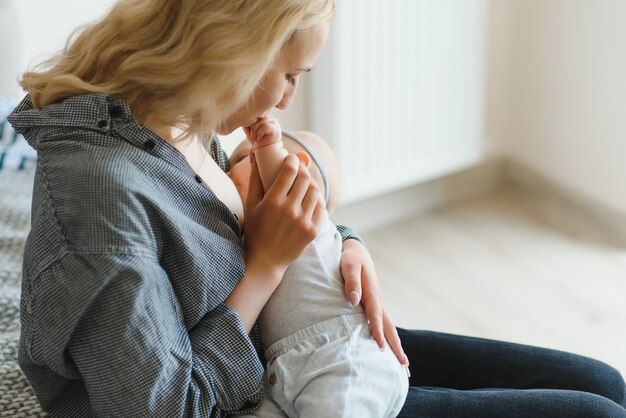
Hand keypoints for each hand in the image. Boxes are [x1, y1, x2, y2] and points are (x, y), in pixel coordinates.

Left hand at [243, 117, 281, 148]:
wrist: (265, 153)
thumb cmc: (259, 143)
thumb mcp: (250, 132)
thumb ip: (247, 126)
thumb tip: (243, 120)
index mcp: (266, 119)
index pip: (256, 115)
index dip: (251, 122)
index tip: (249, 132)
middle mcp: (272, 120)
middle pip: (258, 117)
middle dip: (253, 127)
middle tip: (252, 136)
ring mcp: (275, 124)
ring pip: (261, 121)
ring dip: (255, 130)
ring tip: (256, 138)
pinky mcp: (276, 129)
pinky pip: (265, 126)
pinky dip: (260, 133)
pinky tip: (260, 138)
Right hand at [243, 150, 324, 277]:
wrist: (265, 260)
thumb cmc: (255, 230)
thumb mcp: (251, 205)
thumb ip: (254, 180)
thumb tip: (256, 158)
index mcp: (273, 202)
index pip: (290, 172)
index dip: (292, 161)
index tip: (292, 159)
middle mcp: (289, 210)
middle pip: (305, 179)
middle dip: (303, 170)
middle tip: (300, 169)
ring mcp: (303, 222)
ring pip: (315, 192)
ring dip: (311, 184)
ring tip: (305, 184)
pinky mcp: (312, 231)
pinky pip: (321, 208)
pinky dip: (317, 201)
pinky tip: (310, 199)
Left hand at [340, 239, 409, 371]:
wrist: (355, 251)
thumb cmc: (350, 258)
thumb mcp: (348, 265)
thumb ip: (351, 281)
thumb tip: (353, 299)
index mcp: (371, 293)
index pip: (375, 316)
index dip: (378, 331)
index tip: (381, 347)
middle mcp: (377, 301)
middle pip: (389, 327)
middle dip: (396, 347)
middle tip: (405, 367)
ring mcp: (376, 304)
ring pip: (389, 328)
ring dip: (396, 345)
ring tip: (404, 365)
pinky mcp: (372, 305)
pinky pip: (383, 325)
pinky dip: (388, 338)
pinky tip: (389, 349)